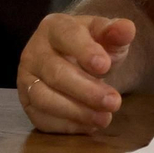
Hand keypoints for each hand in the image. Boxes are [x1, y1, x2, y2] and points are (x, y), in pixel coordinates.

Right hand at [18, 14, 134, 133]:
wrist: (73, 61)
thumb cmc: (90, 46)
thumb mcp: (105, 36)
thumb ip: (115, 32)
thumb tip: (127, 28)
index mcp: (53, 27)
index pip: (66, 36)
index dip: (85, 51)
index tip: (105, 66)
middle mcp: (34, 52)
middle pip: (55, 72)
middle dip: (86, 90)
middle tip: (113, 102)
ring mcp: (26, 79)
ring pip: (44, 98)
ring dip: (76, 112)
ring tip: (104, 118)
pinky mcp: (27, 103)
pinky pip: (42, 119)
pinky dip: (67, 125)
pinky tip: (89, 125)